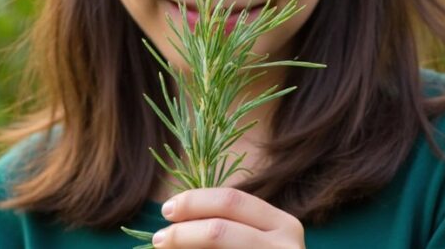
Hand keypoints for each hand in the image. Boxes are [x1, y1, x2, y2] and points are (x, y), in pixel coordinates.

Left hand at [152, 187, 304, 247]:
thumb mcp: (255, 241)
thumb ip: (227, 227)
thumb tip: (175, 217)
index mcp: (282, 224)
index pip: (230, 200)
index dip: (194, 201)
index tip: (167, 210)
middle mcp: (285, 247)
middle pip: (219, 230)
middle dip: (182, 233)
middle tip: (159, 239)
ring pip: (217, 246)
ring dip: (184, 247)